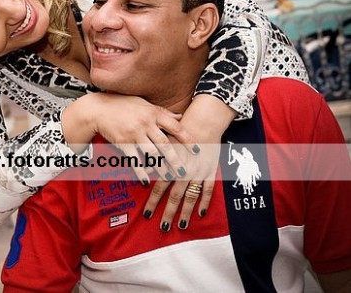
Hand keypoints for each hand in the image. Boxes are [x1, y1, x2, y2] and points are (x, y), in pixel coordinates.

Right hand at [62, 93, 196, 183]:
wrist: (98, 109)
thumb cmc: (122, 105)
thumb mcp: (143, 104)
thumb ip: (162, 111)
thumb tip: (180, 117)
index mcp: (153, 113)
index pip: (175, 126)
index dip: (187, 139)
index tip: (198, 150)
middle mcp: (145, 123)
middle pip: (165, 144)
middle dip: (176, 159)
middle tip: (185, 172)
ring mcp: (133, 133)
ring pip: (151, 154)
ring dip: (161, 168)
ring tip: (168, 178)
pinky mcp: (122, 142)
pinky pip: (134, 160)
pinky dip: (140, 171)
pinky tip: (146, 180)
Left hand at [142, 94, 235, 229]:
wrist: (202, 123)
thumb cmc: (178, 132)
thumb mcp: (162, 143)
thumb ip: (151, 159)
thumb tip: (139, 170)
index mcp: (170, 164)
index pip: (159, 187)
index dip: (152, 201)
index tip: (146, 215)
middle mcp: (184, 171)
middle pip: (175, 196)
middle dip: (168, 212)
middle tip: (162, 227)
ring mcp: (199, 172)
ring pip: (191, 196)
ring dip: (186, 212)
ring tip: (181, 225)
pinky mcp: (211, 171)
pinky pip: (208, 189)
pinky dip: (205, 202)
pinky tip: (200, 213)